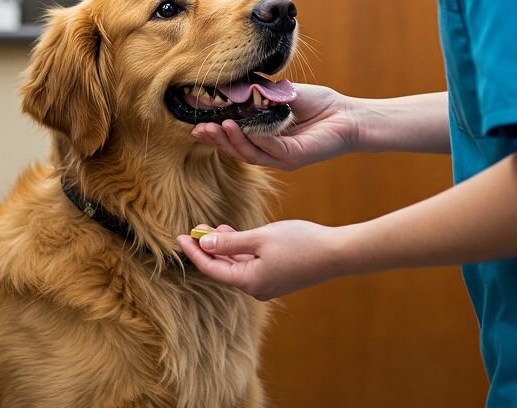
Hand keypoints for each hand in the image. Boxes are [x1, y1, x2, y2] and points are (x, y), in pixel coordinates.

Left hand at [178, 220, 350, 299]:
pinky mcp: (277, 278)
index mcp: (249, 281)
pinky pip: (250, 265)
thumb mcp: (260, 237)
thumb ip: (230, 242)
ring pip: (236, 266)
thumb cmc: (300, 243)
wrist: (336, 254)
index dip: (193, 252)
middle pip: (222, 269)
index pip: (211, 268)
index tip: (179, 237)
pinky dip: (239, 251)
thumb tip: (203, 244)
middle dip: (207, 249)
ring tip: (213, 228)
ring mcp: (267, 285)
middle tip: (194, 229)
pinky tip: (236, 235)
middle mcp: (255, 288)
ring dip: (224, 248)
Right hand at [191, 84, 360, 170]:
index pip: (234, 139)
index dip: (215, 134)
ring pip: (250, 153)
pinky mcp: (294, 157)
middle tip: (200, 129)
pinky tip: (245, 127)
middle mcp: (270, 152)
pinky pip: (270, 149)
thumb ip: (259, 93)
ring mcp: (281, 157)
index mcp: (264, 139)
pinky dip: (256, 138)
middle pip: (237, 150)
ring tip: (218, 127)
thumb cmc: (318, 104)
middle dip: (217, 140)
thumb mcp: (281, 94)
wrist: (348, 114)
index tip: (197, 124)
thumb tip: (233, 83)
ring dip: (232, 141)